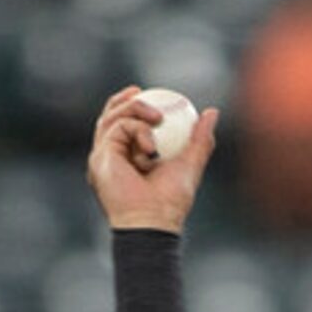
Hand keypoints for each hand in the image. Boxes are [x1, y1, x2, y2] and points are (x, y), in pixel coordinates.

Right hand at [87, 86, 223, 233]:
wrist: (155, 220)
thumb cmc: (171, 201)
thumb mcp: (190, 164)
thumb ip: (200, 140)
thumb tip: (212, 113)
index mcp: (126, 160)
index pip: (122, 126)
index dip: (129, 106)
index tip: (145, 92)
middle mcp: (110, 158)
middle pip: (109, 118)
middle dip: (123, 101)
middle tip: (139, 91)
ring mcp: (102, 157)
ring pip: (111, 118)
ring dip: (136, 111)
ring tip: (158, 118)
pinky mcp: (100, 157)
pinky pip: (118, 128)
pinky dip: (139, 131)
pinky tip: (152, 149)